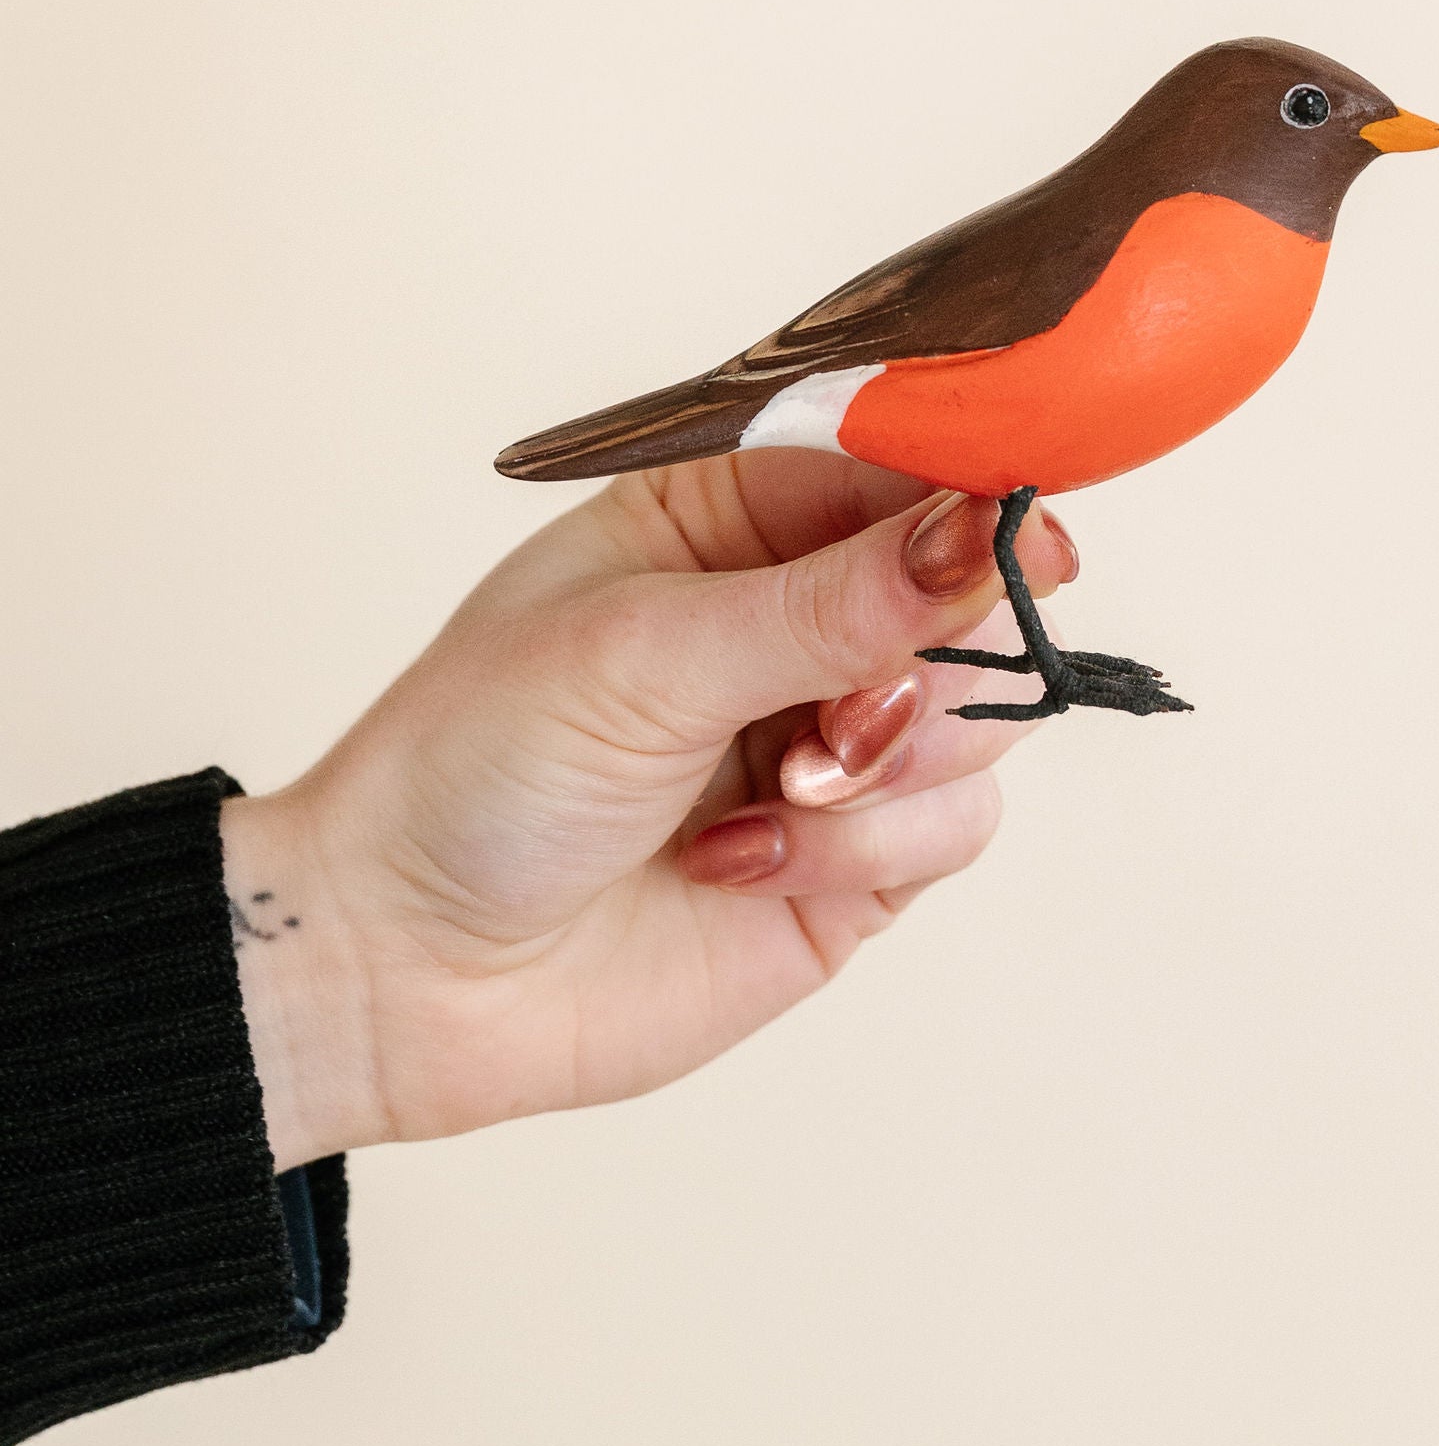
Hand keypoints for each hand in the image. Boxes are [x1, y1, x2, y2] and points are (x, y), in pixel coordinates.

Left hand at [220, 451, 1076, 1172]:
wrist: (408, 975)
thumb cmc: (477, 769)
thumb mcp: (648, 654)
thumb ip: (831, 601)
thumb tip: (985, 533)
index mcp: (734, 523)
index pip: (898, 470)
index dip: (973, 498)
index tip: (1023, 539)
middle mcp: (800, 619)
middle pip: (972, 596)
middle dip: (925, 661)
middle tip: (840, 716)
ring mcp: (837, 739)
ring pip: (986, 714)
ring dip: (894, 765)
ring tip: (777, 794)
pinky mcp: (858, 855)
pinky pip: (958, 824)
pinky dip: (868, 846)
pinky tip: (743, 864)